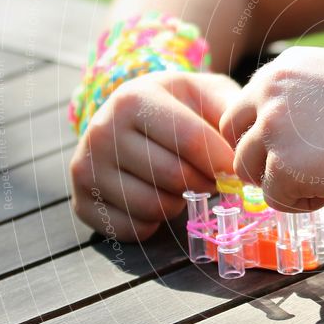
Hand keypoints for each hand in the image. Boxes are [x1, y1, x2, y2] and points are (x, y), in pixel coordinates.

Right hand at [69, 70, 239, 241]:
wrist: (133, 117)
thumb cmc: (181, 107)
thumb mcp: (208, 93)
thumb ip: (231, 113)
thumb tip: (242, 152)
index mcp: (134, 98)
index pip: (190, 140)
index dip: (222, 161)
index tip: (237, 170)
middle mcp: (102, 130)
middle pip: (175, 176)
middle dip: (205, 183)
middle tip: (211, 177)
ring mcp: (86, 168)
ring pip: (154, 206)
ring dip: (180, 203)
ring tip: (182, 184)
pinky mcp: (81, 202)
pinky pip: (133, 229)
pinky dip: (154, 223)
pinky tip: (158, 197)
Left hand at [218, 46, 323, 211]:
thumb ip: (297, 106)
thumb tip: (274, 144)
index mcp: (281, 69)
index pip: (244, 110)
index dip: (264, 138)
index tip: (294, 152)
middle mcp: (267, 91)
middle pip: (235, 140)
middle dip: (261, 161)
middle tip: (301, 172)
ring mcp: (272, 127)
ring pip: (249, 172)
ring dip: (283, 182)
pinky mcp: (283, 165)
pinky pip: (276, 198)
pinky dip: (303, 202)